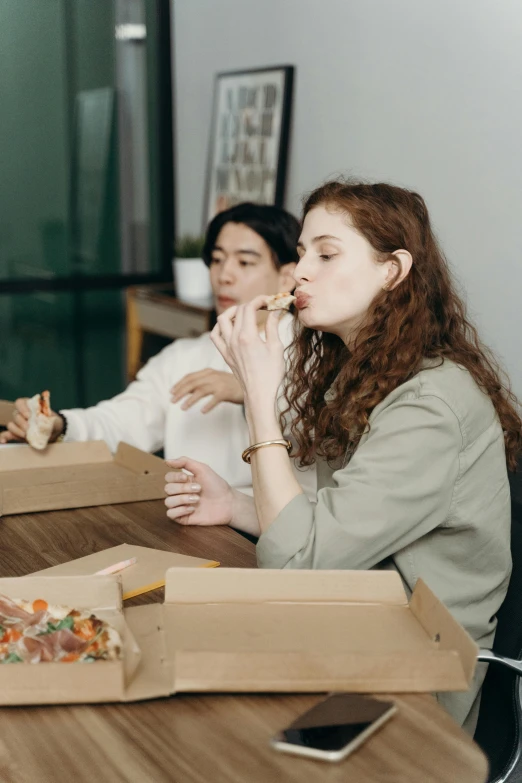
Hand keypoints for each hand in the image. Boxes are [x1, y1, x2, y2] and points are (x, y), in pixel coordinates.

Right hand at [0, 397, 62, 443]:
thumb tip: (42, 421)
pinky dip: (4, 437)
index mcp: (29, 406)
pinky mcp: (16, 434)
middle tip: (29, 429)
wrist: (55, 431)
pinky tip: (4, 441)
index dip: (22, 408)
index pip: (19, 402)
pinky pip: (6, 434)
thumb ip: (48, 418)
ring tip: (26, 435)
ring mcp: (18, 424)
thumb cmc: (53, 421)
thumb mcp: (53, 419)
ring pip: (11, 425)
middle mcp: (21, 413)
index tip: (29, 416)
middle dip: (21, 423)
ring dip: (17, 430)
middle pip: (15, 415)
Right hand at [164, 456, 233, 525]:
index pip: (168, 477)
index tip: (186, 477)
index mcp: (183, 481)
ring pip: (168, 502)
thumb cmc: (217, 486)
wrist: (228, 503)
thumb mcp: (202, 469)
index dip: (175, 477)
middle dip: (183, 488)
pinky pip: (170, 514)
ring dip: (182, 499)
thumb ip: (185, 462)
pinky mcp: (183, 517)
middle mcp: (180, 493)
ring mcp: (181, 505)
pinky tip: (192, 509)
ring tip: (197, 500)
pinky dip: (180, 510)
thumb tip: (167, 461)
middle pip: (167, 489)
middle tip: (198, 489)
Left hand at [170, 369, 243, 412]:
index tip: (171, 392)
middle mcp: (212, 376)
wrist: (250, 384)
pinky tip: (202, 411)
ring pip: (201, 391)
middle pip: (192, 383)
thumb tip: (186, 390)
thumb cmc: (230, 384)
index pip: (190, 377)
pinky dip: (208, 405)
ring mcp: (220, 384)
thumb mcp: (215, 380)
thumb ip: (202, 383)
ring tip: (183, 408)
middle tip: (172, 401)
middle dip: (180, 392)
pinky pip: (215, 399)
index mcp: (208, 372)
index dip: (179, 384)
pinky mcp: (227, 392)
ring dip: (190, 399)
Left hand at [210, 296, 285, 421]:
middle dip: (251, 304)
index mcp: (248, 336)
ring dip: (233, 312)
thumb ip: (273, 326)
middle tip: (264, 306)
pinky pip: (215, 336)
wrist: (259, 394)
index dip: (260, 300)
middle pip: (238, 311)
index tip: (270, 300)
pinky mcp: (225, 354)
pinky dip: (220, 327)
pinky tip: (230, 326)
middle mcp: (234, 339)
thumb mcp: (276, 348)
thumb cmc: (271, 374)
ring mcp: (227, 347)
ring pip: (222, 320)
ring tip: (245, 312)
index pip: (250, 308)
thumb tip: (275, 311)